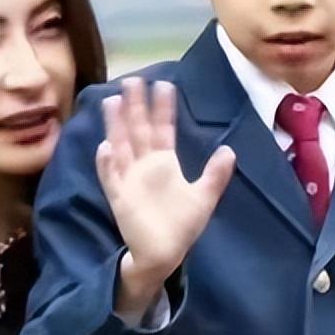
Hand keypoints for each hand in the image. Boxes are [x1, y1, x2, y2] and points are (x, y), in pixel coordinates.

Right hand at [96, 78, 235, 313]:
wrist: (164, 254)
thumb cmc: (183, 226)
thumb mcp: (204, 197)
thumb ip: (215, 174)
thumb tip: (229, 150)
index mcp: (165, 163)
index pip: (163, 129)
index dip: (163, 109)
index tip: (164, 85)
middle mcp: (145, 166)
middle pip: (138, 130)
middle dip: (136, 107)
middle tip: (132, 80)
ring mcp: (129, 179)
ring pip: (121, 146)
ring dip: (116, 126)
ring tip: (112, 102)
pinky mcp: (119, 197)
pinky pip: (111, 177)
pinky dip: (107, 163)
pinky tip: (105, 147)